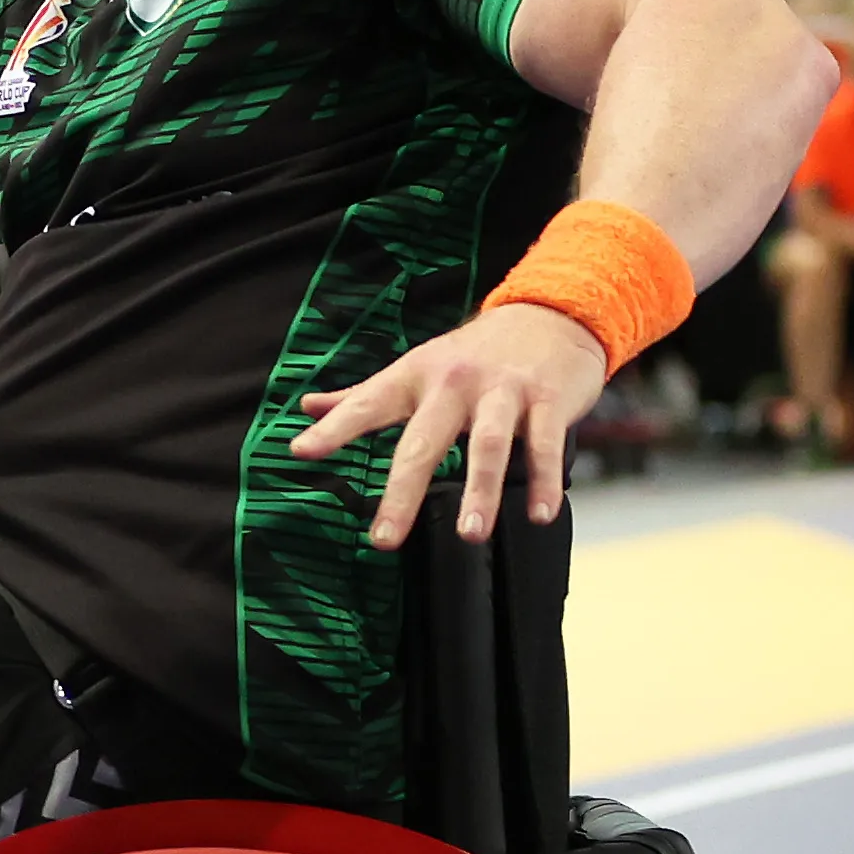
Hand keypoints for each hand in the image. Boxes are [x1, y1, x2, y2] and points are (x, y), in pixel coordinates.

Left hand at [290, 300, 608, 549]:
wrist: (551, 314)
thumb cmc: (473, 353)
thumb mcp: (414, 367)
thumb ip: (362, 395)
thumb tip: (307, 407)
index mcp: (415, 377)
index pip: (366, 404)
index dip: (333, 427)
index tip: (302, 451)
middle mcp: (455, 384)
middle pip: (424, 441)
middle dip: (403, 491)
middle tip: (384, 538)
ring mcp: (503, 392)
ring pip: (488, 445)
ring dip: (480, 492)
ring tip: (470, 535)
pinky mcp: (548, 400)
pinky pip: (545, 446)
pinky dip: (544, 482)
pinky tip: (539, 514)